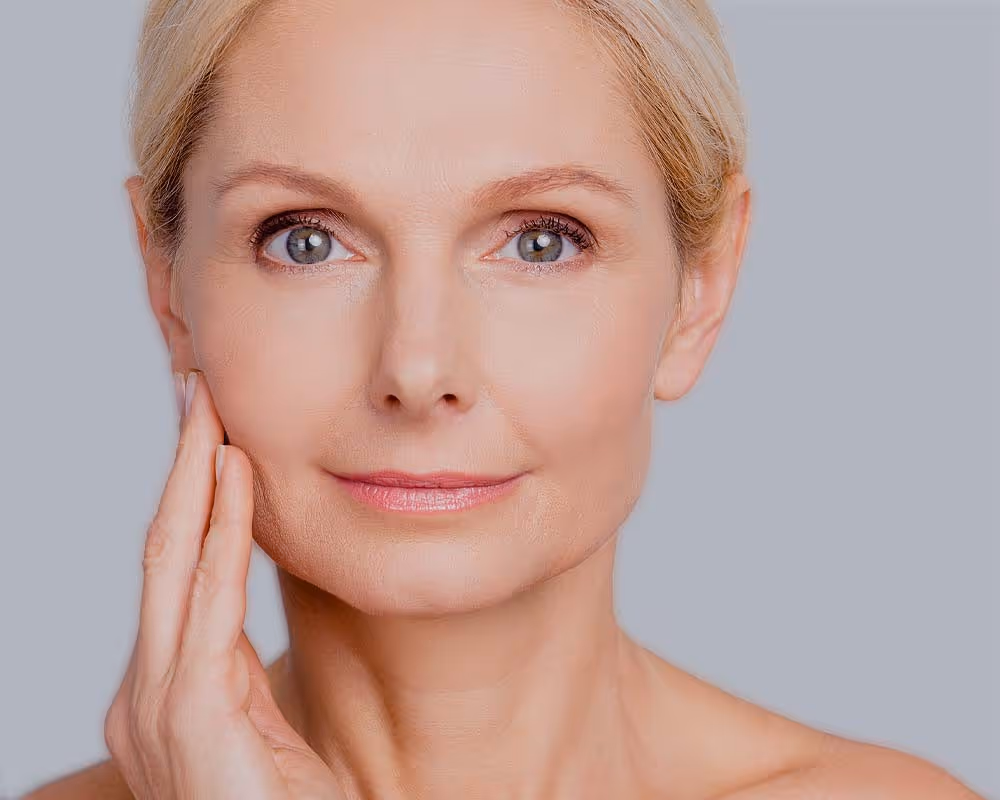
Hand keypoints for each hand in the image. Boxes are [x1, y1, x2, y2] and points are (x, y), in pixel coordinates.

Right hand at [104, 370, 342, 798]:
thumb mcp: (261, 726)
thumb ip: (241, 671)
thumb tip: (240, 609)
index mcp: (162, 693)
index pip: (172, 574)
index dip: (188, 500)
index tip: (207, 437)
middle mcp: (143, 693)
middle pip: (162, 551)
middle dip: (180, 467)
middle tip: (197, 391)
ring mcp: (157, 705)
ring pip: (174, 560)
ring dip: (196, 477)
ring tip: (212, 411)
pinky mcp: (191, 712)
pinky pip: (210, 597)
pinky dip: (223, 527)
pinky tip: (236, 475)